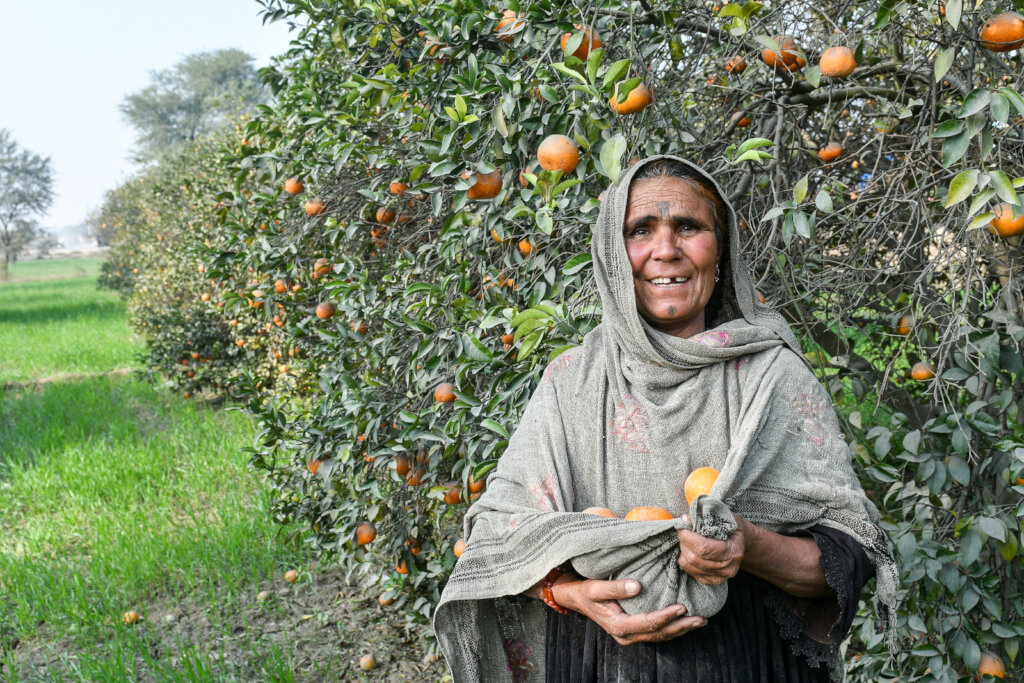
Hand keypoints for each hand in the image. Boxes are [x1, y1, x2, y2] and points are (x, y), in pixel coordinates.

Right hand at [551, 575, 705, 644]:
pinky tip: (684, 621)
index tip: (682, 607)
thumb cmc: (586, 591)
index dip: (666, 616)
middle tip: (700, 619)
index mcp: (618, 625)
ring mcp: (630, 635)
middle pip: (658, 634)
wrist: (576, 599)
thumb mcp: (595, 587)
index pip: (648, 623)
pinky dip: (672, 627)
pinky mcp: (634, 631)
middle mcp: (626, 635)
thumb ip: (616, 588)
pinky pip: (656, 633)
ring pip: (660, 636)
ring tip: (699, 621)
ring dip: (680, 629)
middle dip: (681, 626)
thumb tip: (638, 586)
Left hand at [676, 513, 747, 584]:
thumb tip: (686, 519)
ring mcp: (720, 577)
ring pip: (690, 565)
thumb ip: (706, 516)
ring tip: (687, 540)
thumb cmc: (733, 528)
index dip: (688, 537)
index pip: (703, 548)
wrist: (741, 543)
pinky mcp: (711, 581)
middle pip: (694, 558)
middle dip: (684, 542)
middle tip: (683, 531)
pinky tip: (691, 550)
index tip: (682, 526)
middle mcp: (728, 568)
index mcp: (733, 551)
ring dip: (683, 550)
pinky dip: (685, 559)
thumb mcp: (724, 517)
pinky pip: (690, 571)